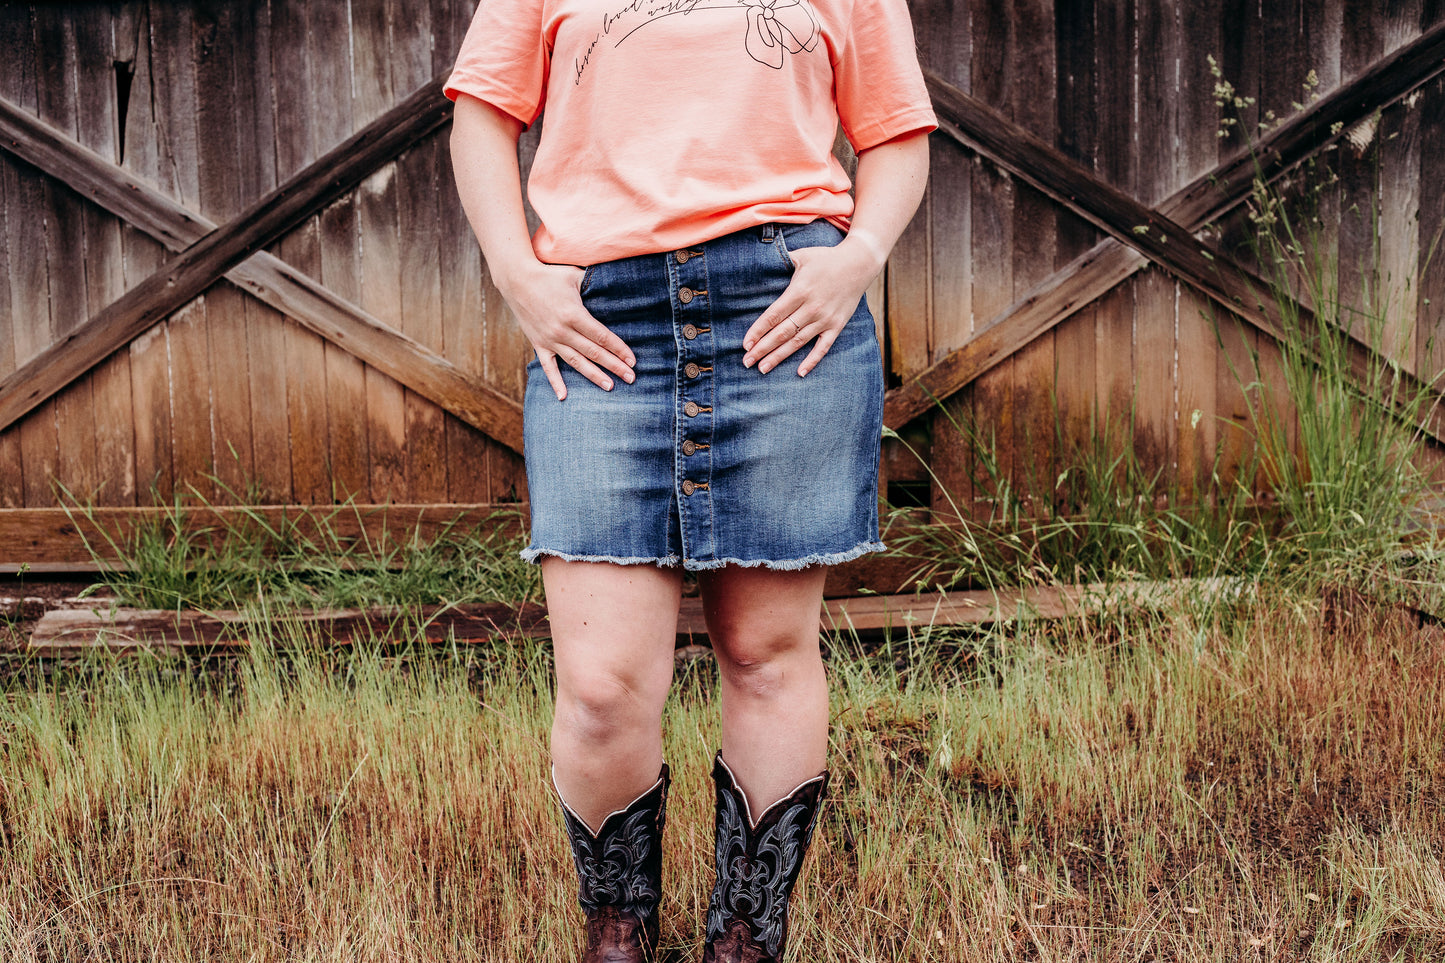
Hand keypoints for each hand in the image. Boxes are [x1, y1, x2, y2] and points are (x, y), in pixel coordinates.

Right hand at [497, 261, 634, 400]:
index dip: (619, 349)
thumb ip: (595, 284)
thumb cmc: (549, 275)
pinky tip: (564, 396)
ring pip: (576, 362)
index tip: (632, 360)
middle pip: (594, 353)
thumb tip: (616, 286)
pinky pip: (548, 367)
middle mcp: (562, 331)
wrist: (516, 280)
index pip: (602, 337)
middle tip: (631, 378)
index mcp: (574, 314)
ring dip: (594, 376)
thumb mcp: (574, 275)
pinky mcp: (538, 344)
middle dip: (614, 366)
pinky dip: (555, 382)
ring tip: (610, 386)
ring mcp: (549, 340)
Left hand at [741, 237, 883, 376]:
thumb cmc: (826, 259)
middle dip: (763, 349)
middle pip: (782, 333)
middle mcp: (811, 308)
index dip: (758, 331)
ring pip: (798, 342)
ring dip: (779, 357)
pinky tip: (800, 373)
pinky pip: (823, 347)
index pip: (774, 315)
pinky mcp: (836, 326)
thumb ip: (780, 261)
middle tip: (747, 361)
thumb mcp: (802, 255)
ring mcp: (825, 319)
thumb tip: (758, 262)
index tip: (745, 344)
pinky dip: (812, 361)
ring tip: (763, 369)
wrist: (859, 264)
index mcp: (800, 291)